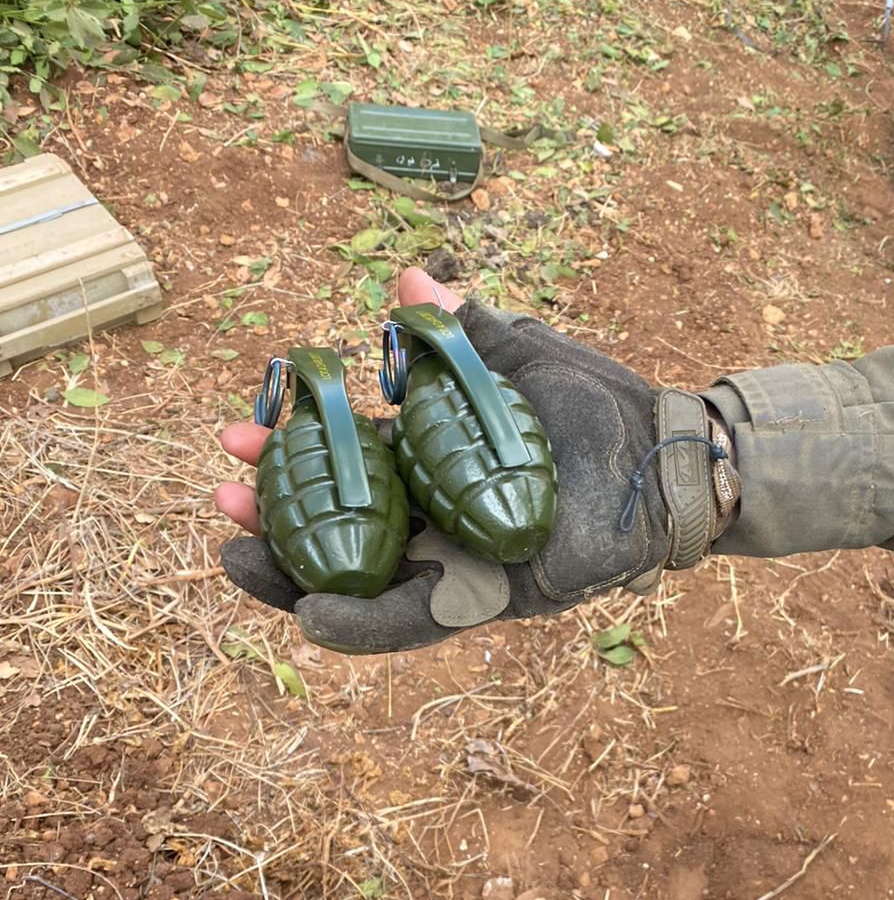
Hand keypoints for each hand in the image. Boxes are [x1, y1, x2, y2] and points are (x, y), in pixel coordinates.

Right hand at [216, 269, 733, 653]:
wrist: (666, 457)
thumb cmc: (599, 407)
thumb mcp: (520, 357)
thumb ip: (460, 331)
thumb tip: (405, 276)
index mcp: (433, 461)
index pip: (343, 463)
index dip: (287, 453)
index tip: (236, 434)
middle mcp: (435, 515)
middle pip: (335, 525)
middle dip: (272, 514)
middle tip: (222, 495)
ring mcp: (457, 562)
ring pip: (360, 580)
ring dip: (293, 576)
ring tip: (235, 561)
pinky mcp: (489, 601)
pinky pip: (416, 621)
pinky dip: (364, 623)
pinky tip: (311, 615)